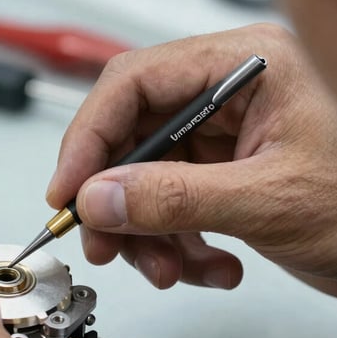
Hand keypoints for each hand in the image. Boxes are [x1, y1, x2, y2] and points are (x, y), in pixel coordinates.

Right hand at [46, 24, 336, 298]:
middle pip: (131, 135)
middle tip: (104, 244)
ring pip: (144, 180)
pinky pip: (169, 208)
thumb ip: (176, 199)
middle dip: (115, 199)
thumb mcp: (269, 200)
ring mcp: (222, 137)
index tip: (68, 191)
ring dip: (147, 234)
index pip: (135, 83)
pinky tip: (211, 267)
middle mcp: (227, 95)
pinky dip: (177, 245)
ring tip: (169, 270)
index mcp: (245, 68)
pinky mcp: (220, 176)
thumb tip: (98, 199)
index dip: (89, 138)